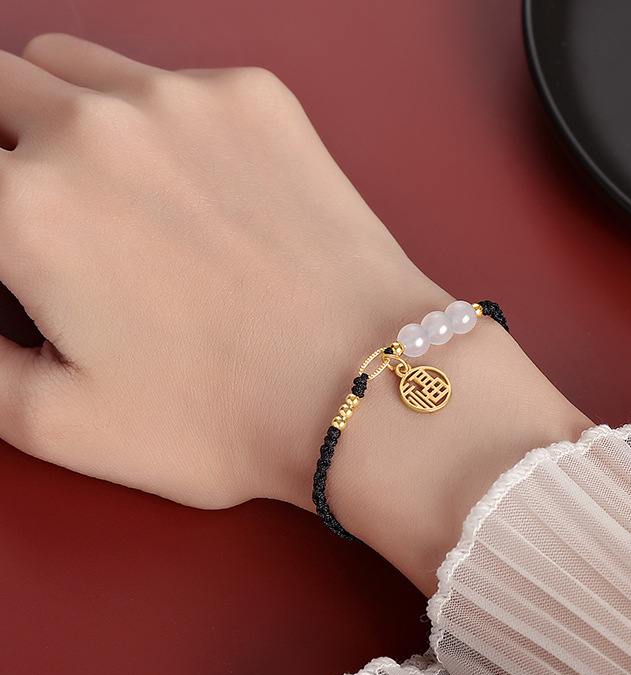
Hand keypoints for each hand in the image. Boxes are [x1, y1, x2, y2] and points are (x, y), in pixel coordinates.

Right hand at [0, 35, 590, 593]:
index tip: (17, 255)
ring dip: (61, 114)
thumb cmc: (228, 419)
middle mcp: (94, 130)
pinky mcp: (255, 100)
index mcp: (25, 211)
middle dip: (3, 149)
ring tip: (107, 193)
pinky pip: (169, 81)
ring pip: (70, 66)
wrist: (366, 386)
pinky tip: (200, 190)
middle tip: (41, 212)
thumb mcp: (62, 422)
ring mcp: (182, 102)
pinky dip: (157, 119)